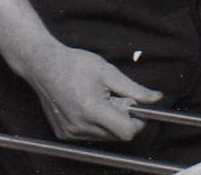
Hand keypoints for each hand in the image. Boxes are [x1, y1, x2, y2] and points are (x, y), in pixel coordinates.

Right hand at [17, 42, 160, 141]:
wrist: (43, 66)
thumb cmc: (76, 65)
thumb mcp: (110, 73)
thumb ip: (135, 90)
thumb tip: (156, 98)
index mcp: (92, 111)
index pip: (127, 131)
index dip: (138, 120)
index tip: (137, 106)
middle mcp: (79, 126)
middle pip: (117, 134)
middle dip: (124, 118)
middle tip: (117, 97)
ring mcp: (69, 132)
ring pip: (105, 136)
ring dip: (111, 121)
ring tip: (102, 98)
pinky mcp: (63, 133)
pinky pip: (91, 135)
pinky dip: (97, 123)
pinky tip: (90, 104)